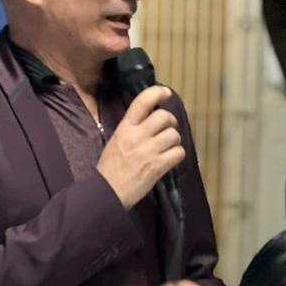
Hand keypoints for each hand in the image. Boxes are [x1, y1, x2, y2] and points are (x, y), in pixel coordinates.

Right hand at [96, 85, 184, 208]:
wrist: (107, 192)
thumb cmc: (110, 168)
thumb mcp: (115, 141)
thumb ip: (131, 129)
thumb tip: (149, 120)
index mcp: (125, 128)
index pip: (142, 102)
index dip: (157, 93)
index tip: (166, 93)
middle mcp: (137, 136)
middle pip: (164, 117)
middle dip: (170, 122)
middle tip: (167, 129)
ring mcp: (149, 151)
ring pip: (174, 135)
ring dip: (174, 140)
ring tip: (167, 147)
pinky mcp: (158, 167)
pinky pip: (178, 153)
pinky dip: (177, 155)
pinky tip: (170, 159)